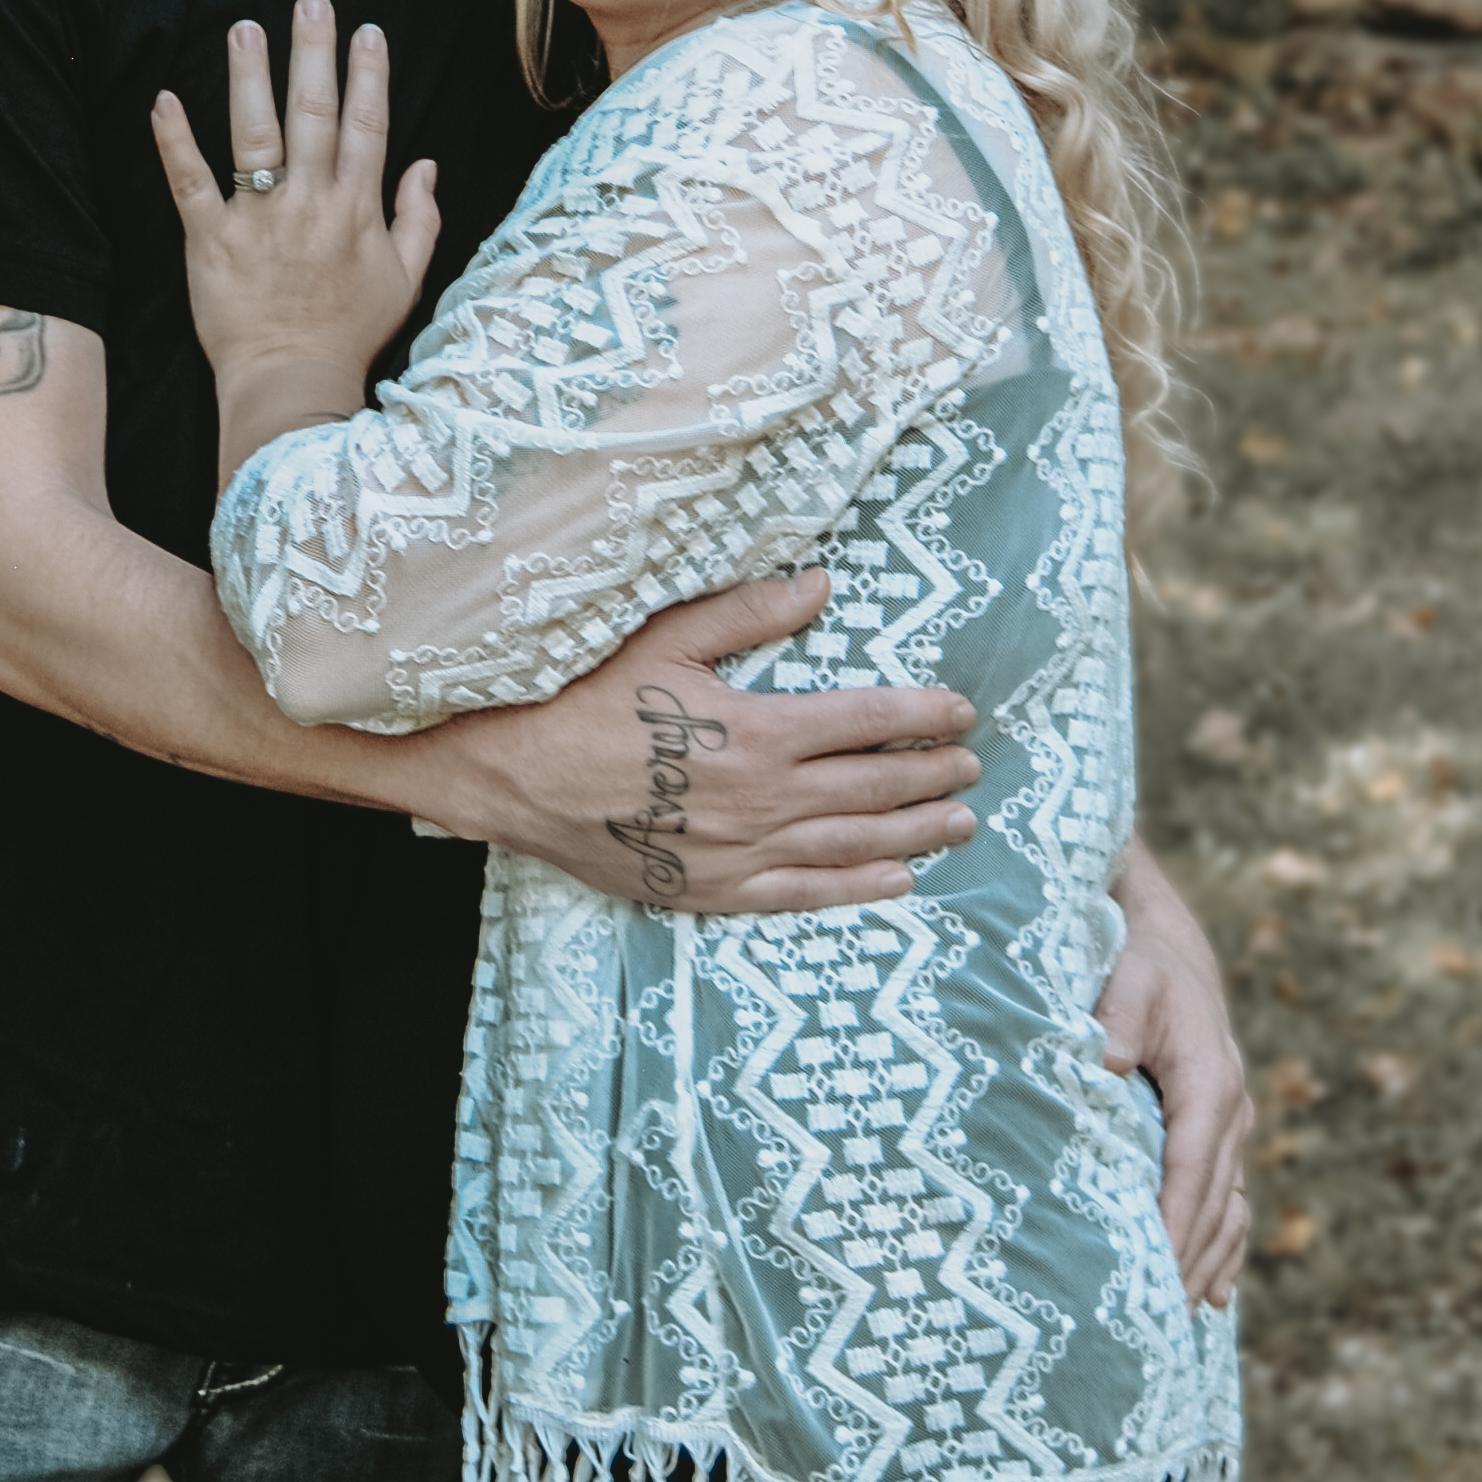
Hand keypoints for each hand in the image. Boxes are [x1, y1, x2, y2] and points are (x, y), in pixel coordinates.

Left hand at [154, 0, 440, 453]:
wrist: (292, 386)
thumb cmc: (349, 335)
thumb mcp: (406, 280)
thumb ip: (420, 218)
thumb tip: (428, 164)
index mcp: (358, 210)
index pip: (367, 126)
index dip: (369, 75)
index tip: (367, 30)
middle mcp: (311, 204)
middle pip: (314, 114)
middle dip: (314, 53)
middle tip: (310, 1)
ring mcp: (259, 220)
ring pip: (255, 136)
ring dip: (250, 78)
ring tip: (244, 28)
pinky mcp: (210, 240)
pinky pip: (190, 182)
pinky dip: (175, 140)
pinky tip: (164, 97)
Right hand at [412, 568, 983, 915]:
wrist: (510, 776)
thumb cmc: (581, 697)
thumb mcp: (663, 637)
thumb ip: (747, 612)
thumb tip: (821, 585)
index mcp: (757, 730)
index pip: (865, 722)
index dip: (922, 716)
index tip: (962, 710)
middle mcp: (762, 799)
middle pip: (872, 788)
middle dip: (930, 775)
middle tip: (972, 766)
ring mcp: (741, 853)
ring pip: (851, 846)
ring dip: (914, 834)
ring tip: (960, 824)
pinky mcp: (712, 890)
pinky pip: (801, 896)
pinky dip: (856, 890)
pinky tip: (897, 883)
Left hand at [1100, 837, 1253, 1307]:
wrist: (1166, 943)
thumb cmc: (1136, 960)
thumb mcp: (1126, 977)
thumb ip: (1114, 1017)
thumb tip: (1104, 1062)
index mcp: (1210, 1082)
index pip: (1193, 1168)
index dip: (1177, 1223)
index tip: (1158, 1272)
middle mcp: (1230, 1110)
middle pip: (1215, 1200)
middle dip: (1191, 1258)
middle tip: (1159, 1319)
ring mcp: (1230, 1124)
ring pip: (1228, 1207)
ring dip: (1210, 1261)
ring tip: (1182, 1317)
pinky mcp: (1220, 1131)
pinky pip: (1228, 1198)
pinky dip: (1224, 1246)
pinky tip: (1214, 1294)